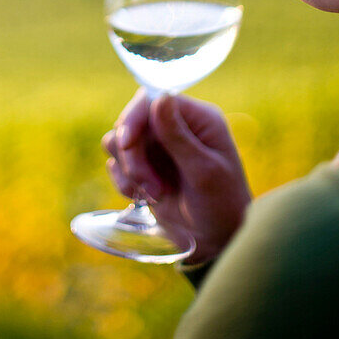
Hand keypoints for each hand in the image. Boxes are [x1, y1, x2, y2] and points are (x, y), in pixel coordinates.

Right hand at [102, 89, 251, 263]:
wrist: (217, 243)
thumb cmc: (221, 205)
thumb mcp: (204, 172)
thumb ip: (179, 136)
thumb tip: (160, 96)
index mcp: (196, 118)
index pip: (153, 99)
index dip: (134, 117)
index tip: (127, 144)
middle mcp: (174, 126)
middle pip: (131, 120)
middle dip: (133, 155)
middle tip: (148, 186)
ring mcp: (158, 146)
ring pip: (118, 140)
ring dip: (130, 170)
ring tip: (154, 193)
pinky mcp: (144, 165)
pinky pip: (116, 162)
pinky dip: (125, 182)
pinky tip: (146, 198)